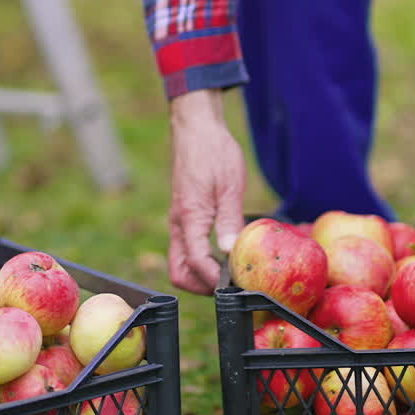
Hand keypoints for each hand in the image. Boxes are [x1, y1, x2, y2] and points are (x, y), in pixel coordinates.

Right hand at [167, 90, 245, 293]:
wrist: (196, 129)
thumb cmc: (213, 152)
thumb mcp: (230, 185)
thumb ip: (229, 220)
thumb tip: (231, 252)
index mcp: (189, 217)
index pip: (196, 262)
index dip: (215, 279)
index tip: (236, 283)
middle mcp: (178, 223)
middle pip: (179, 271)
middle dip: (201, 285)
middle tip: (229, 284)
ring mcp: (178, 220)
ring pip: (180, 262)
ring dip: (199, 274)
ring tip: (228, 271)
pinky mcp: (183, 215)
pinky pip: (185, 247)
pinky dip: (199, 259)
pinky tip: (222, 253)